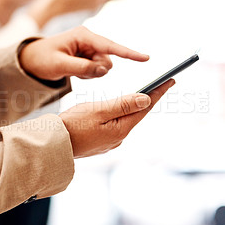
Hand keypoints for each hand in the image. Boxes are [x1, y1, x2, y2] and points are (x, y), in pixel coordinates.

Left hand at [19, 26, 148, 79]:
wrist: (31, 60)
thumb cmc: (42, 58)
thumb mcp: (60, 65)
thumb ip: (83, 68)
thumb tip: (106, 70)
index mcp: (84, 36)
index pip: (110, 46)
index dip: (129, 53)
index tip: (146, 58)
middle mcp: (90, 40)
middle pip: (108, 61)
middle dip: (96, 70)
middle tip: (76, 70)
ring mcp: (90, 48)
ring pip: (104, 67)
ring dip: (91, 73)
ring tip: (72, 69)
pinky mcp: (89, 56)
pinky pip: (97, 70)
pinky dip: (88, 74)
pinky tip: (74, 70)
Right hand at [60, 79, 174, 157]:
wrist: (53, 145)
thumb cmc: (72, 125)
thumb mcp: (98, 111)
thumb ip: (123, 105)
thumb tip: (147, 99)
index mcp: (121, 129)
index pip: (145, 107)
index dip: (159, 92)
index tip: (171, 79)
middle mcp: (119, 138)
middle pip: (138, 114)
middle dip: (150, 98)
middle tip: (162, 84)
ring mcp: (110, 142)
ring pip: (127, 120)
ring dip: (135, 107)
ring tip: (145, 94)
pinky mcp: (102, 143)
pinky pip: (117, 125)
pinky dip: (122, 115)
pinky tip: (121, 110)